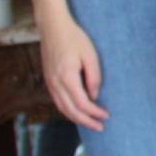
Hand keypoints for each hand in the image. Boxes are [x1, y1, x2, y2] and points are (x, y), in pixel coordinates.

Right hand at [39, 14, 108, 130]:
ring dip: (77, 118)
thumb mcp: (90, 55)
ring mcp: (49, 83)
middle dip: (86, 121)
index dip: (94, 112)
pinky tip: (78, 112)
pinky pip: (58, 101)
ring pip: (62, 108)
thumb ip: (94, 77)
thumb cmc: (74, 38)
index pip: (82, 103)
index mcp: (67, 77)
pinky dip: (68, 110)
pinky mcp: (48, 81)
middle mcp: (55, 83)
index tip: (106, 116)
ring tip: (91, 123)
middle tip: (101, 127)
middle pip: (71, 111)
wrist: (53, 28)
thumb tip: (94, 96)